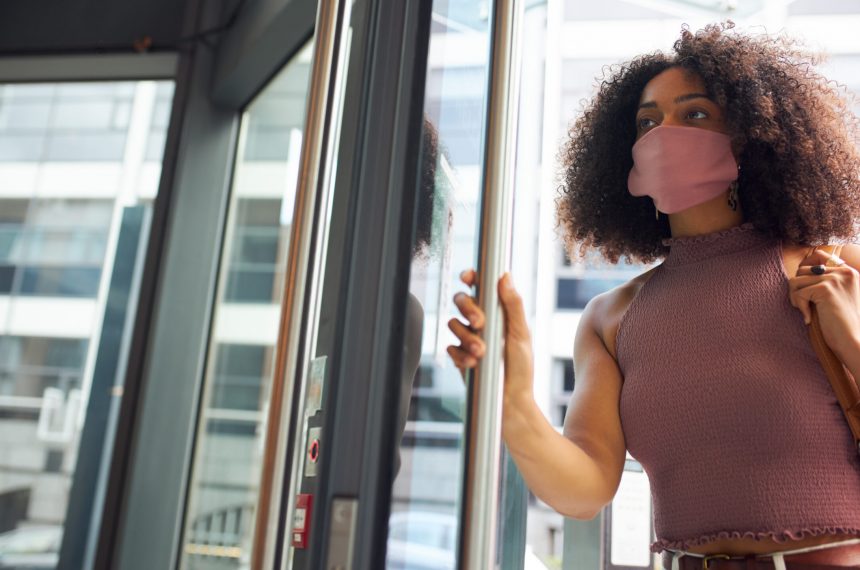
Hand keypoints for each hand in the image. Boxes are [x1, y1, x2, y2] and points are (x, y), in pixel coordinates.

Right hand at [446, 269, 534, 403]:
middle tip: (480, 323)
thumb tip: (505, 276)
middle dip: (467, 308)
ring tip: (482, 352)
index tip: (468, 277)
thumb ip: (513, 305)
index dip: (471, 278)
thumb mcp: (520, 334)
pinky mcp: (459, 356)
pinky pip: (450, 347)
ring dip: (466, 337)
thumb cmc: (521, 369)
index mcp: (497, 313)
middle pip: (461, 300)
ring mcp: (468, 339)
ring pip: (453, 323)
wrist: (510, 401)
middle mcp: (481, 322)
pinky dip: (461, 355)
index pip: (480, 287)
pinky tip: (474, 364)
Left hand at [788, 248, 859, 359]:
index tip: (803, 288)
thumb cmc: (841, 323)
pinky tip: (808, 318)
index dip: (804, 269)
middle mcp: (843, 272)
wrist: (852, 340)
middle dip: (797, 287)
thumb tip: (800, 268)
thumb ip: (824, 280)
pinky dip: (799, 307)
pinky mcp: (826, 290)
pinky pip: (798, 293)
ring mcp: (835, 279)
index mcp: (848, 271)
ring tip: (805, 310)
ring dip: (795, 298)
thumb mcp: (836, 296)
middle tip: (802, 304)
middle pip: (802, 269)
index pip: (818, 255)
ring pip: (795, 280)